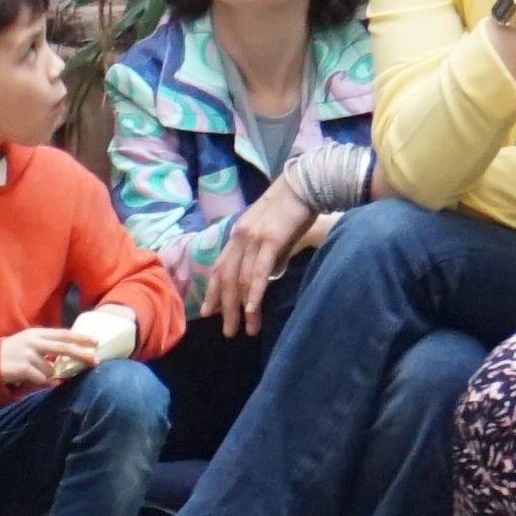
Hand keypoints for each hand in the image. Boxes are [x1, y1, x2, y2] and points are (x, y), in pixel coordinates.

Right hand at [0, 326, 98, 391]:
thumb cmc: (11, 353)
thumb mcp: (28, 343)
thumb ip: (47, 346)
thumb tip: (68, 356)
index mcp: (36, 333)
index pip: (63, 334)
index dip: (80, 337)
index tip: (96, 341)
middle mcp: (33, 341)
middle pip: (63, 347)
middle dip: (81, 354)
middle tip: (96, 360)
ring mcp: (27, 354)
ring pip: (51, 369)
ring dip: (48, 375)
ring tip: (34, 374)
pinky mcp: (22, 367)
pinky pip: (41, 378)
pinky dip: (41, 382)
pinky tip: (32, 380)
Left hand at [208, 179, 316, 337]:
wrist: (306, 184)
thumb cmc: (293, 209)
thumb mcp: (272, 232)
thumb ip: (266, 254)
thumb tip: (267, 275)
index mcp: (237, 236)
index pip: (220, 268)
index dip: (214, 292)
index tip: (209, 312)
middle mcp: (239, 238)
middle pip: (227, 279)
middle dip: (225, 308)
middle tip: (227, 332)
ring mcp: (253, 239)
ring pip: (241, 280)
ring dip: (241, 308)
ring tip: (245, 329)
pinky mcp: (270, 240)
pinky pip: (258, 272)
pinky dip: (254, 293)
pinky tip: (251, 310)